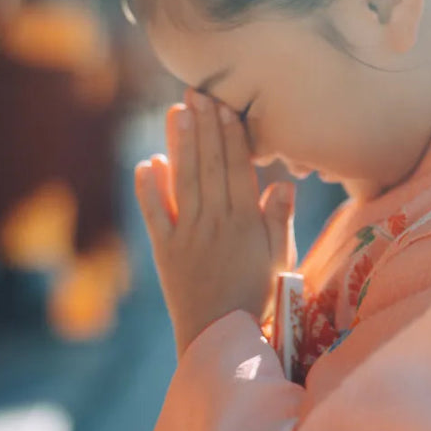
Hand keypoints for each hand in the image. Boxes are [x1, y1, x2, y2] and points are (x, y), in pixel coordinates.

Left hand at [135, 91, 295, 358]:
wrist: (221, 337)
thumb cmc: (257, 296)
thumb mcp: (279, 259)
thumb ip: (278, 220)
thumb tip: (283, 183)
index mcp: (245, 222)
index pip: (236, 169)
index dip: (230, 135)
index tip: (225, 106)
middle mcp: (215, 223)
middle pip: (208, 166)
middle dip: (203, 127)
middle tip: (197, 93)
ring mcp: (187, 236)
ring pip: (183, 182)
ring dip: (179, 144)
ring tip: (176, 112)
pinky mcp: (166, 251)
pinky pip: (155, 215)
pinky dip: (149, 189)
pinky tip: (147, 162)